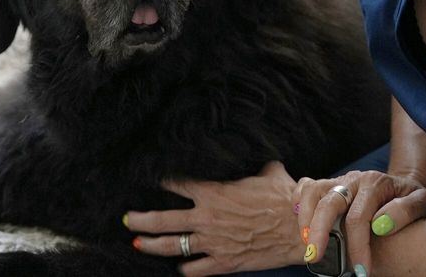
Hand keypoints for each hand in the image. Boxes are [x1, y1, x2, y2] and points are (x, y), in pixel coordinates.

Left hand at [123, 162, 302, 275]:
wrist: (297, 229)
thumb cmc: (284, 199)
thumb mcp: (268, 173)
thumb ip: (256, 168)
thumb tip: (260, 161)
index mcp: (213, 192)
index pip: (177, 183)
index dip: (162, 180)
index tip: (152, 178)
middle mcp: (206, 217)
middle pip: (162, 219)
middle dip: (140, 219)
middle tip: (128, 218)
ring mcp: (212, 242)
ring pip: (171, 246)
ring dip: (151, 245)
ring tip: (138, 243)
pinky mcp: (223, 262)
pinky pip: (195, 269)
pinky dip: (185, 268)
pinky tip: (180, 267)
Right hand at [295, 170, 425, 275]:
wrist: (406, 185)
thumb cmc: (414, 198)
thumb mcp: (424, 203)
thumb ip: (407, 210)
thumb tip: (381, 225)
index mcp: (374, 184)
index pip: (358, 217)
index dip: (357, 246)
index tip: (362, 271)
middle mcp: (353, 180)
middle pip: (329, 202)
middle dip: (319, 232)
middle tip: (316, 258)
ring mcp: (339, 182)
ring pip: (312, 191)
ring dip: (306, 218)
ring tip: (308, 244)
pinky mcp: (329, 186)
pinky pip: (306, 187)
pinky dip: (299, 202)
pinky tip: (302, 224)